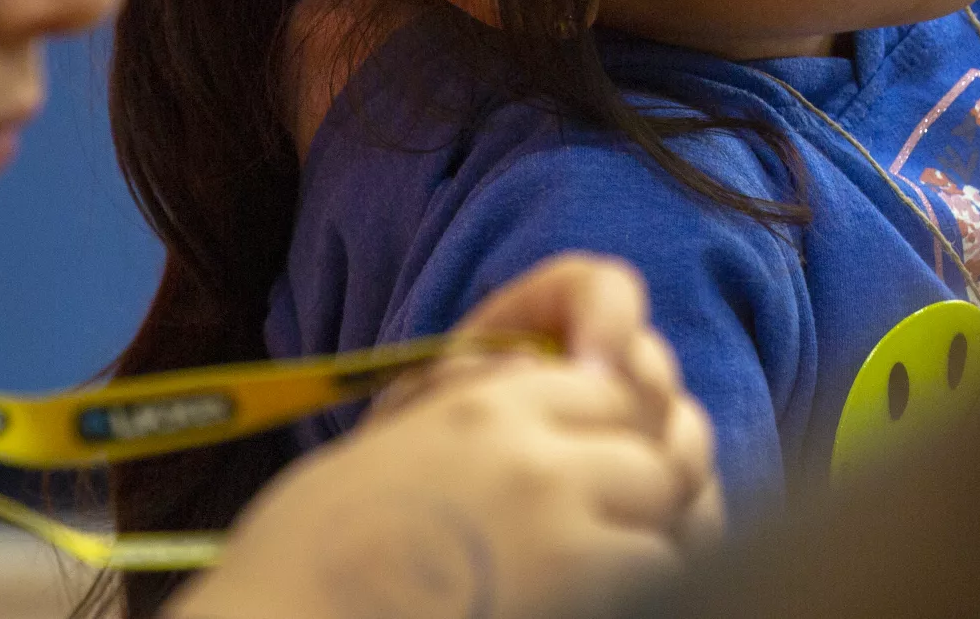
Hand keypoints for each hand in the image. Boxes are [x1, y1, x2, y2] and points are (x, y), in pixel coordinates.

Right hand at [169, 255, 720, 618]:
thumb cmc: (302, 560)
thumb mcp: (392, 447)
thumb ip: (480, 408)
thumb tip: (549, 384)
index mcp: (484, 406)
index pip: (619, 383)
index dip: (630, 420)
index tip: (623, 454)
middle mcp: (534, 456)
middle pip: (665, 444)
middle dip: (664, 479)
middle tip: (649, 518)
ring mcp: (563, 532)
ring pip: (678, 516)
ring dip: (665, 538)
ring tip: (636, 561)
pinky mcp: (579, 595)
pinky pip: (662, 576)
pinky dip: (655, 584)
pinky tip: (616, 594)